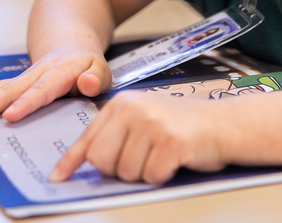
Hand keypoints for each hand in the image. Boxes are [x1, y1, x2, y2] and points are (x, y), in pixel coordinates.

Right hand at [0, 47, 110, 123]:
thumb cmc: (88, 64)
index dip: (26, 103)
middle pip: (10, 90)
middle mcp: (37, 73)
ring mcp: (24, 77)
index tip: (9, 116)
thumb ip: (96, 78)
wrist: (72, 41)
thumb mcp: (102, 70)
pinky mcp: (15, 82)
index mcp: (60, 72)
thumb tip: (87, 84)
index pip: (42, 90)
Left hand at [49, 92, 226, 183]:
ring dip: (143, 173)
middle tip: (140, 161)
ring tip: (161, 155)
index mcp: (122, 104)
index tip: (58, 177)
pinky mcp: (169, 141)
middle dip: (118, 170)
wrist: (224, 124)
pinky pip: (151, 175)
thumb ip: (115, 135)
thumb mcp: (143, 120)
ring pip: (126, 171)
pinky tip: (174, 159)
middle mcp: (133, 109)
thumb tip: (87, 160)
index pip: (88, 138)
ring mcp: (151, 124)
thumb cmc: (183, 126)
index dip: (71, 161)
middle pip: (102, 160)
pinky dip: (162, 175)